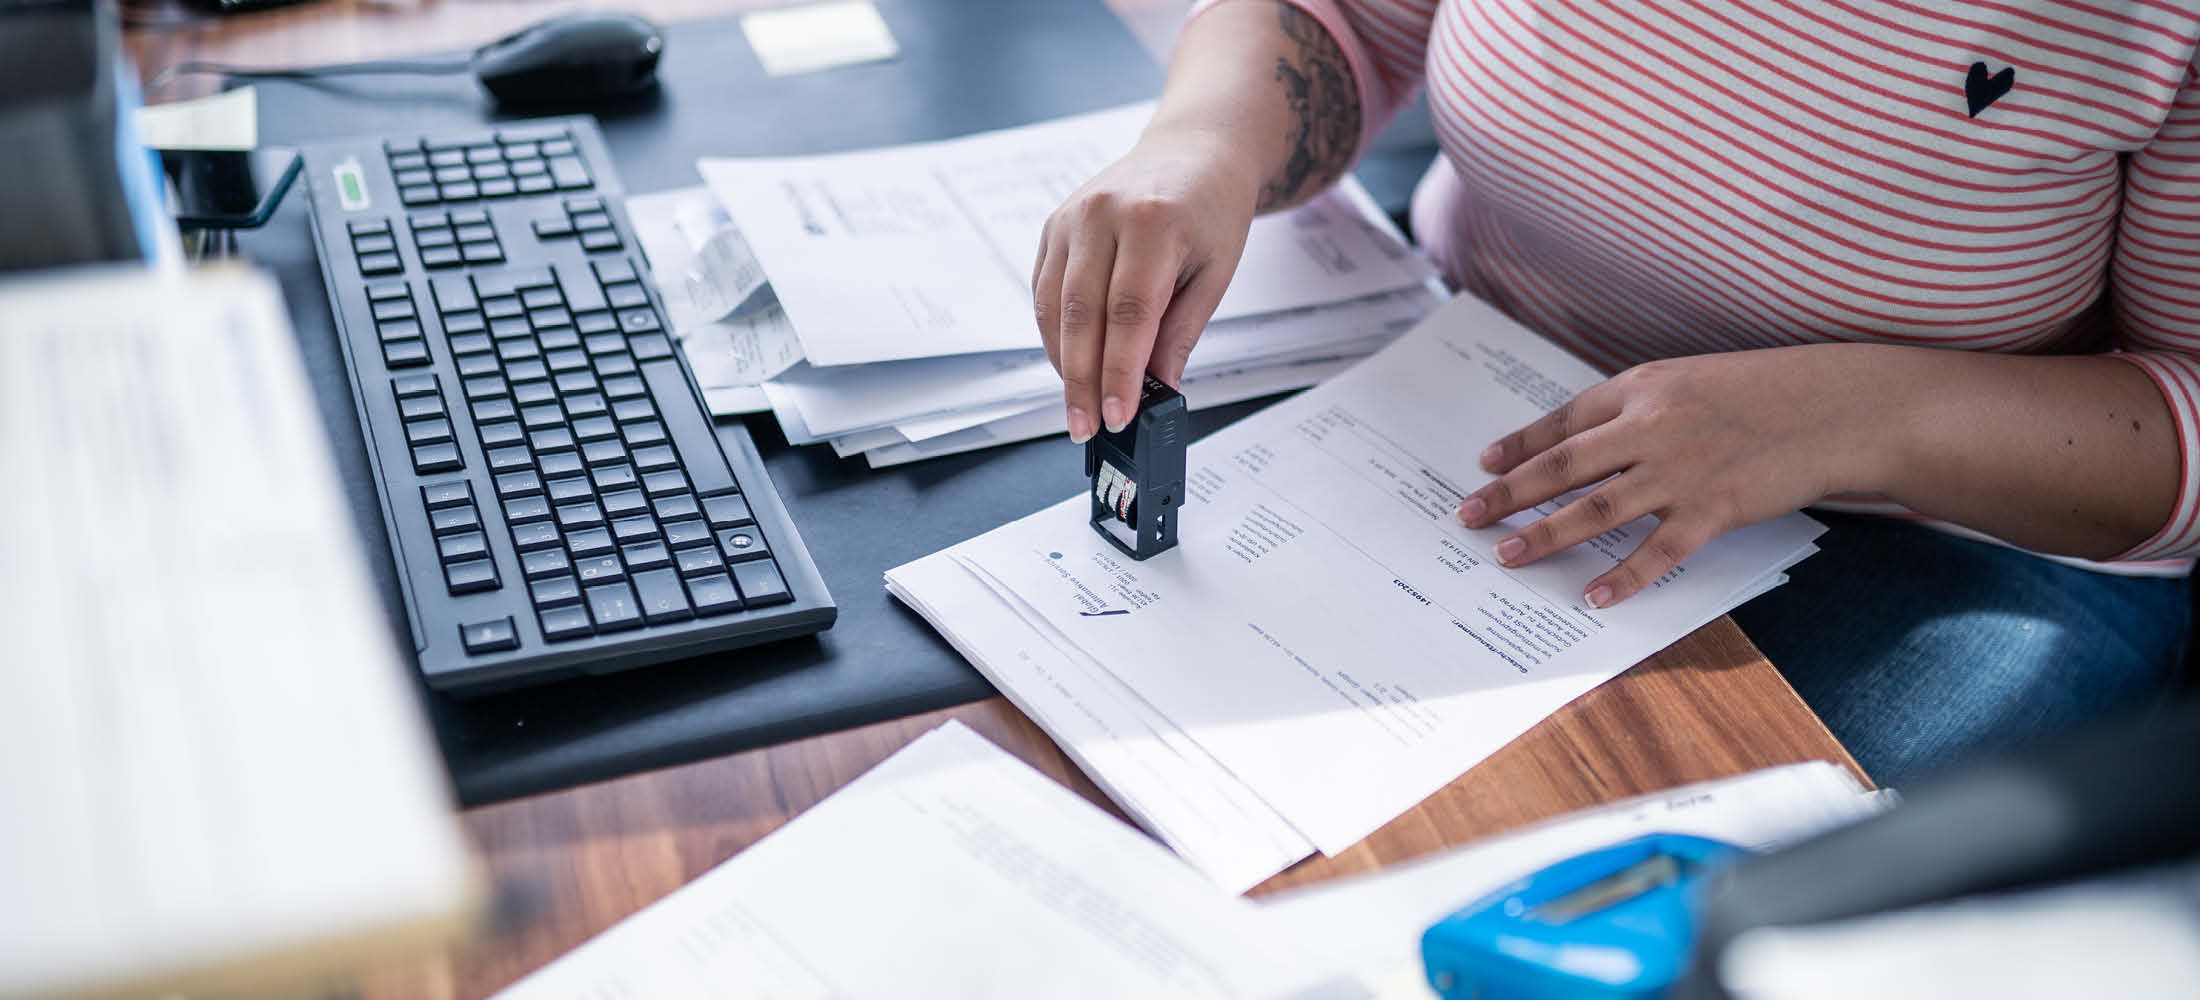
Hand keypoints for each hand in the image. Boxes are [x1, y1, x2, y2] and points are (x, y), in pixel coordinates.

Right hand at [1034, 125, 1258, 440]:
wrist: (1194, 150)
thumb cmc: (1212, 208)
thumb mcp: (1216, 273)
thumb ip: (1180, 332)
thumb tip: (1153, 389)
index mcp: (1153, 221)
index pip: (1129, 312)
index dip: (1118, 371)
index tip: (1117, 416)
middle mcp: (1102, 214)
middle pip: (1082, 314)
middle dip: (1082, 381)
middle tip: (1086, 427)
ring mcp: (1070, 217)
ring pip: (1055, 307)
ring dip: (1064, 364)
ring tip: (1078, 407)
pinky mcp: (1053, 226)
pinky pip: (1045, 291)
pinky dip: (1055, 335)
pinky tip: (1070, 365)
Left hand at [1455, 345, 1894, 607]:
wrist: (1837, 406)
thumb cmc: (1764, 392)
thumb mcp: (1689, 383)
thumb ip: (1638, 410)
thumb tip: (1586, 444)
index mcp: (1641, 389)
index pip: (1562, 421)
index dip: (1519, 446)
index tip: (1483, 467)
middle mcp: (1651, 426)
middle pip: (1562, 466)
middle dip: (1509, 495)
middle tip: (1468, 517)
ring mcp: (1681, 469)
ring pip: (1596, 508)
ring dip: (1546, 535)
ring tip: (1508, 556)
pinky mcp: (1715, 508)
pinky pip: (1659, 550)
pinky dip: (1624, 576)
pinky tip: (1594, 596)